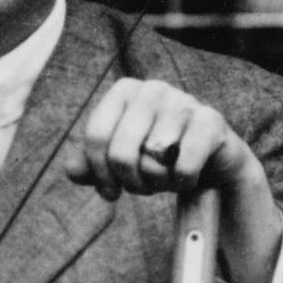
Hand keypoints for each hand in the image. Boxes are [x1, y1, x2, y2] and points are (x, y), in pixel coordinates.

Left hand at [64, 78, 282, 282]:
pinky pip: (183, 167)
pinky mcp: (211, 122)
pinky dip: (182, 182)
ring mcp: (184, 102)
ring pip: (152, 160)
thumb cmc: (159, 156)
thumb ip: (92, 165)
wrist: (211, 159)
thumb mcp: (121, 160)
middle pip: (121, 152)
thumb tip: (72, 170)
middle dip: (130, 181)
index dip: (99, 173)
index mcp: (124, 91)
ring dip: (156, 181)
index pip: (96, 136)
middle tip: (141, 188)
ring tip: (164, 177)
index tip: (109, 192)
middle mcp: (153, 89)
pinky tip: (186, 178)